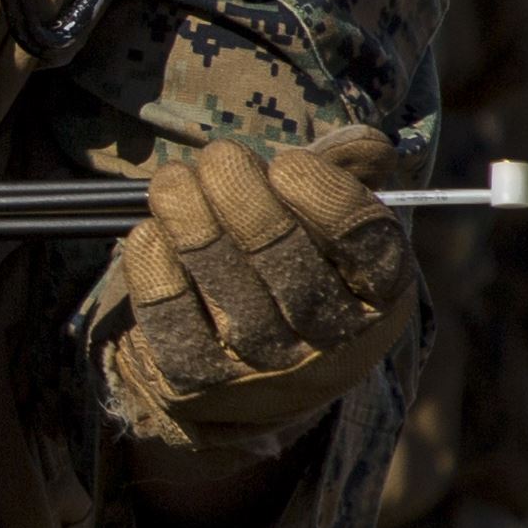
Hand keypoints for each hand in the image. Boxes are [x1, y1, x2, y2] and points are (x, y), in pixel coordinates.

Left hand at [99, 124, 414, 461]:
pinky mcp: (199, 382)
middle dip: (243, 197)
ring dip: (192, 222)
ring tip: (173, 182)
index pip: (365, 244)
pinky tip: (150, 232)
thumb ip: (343, 174)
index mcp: (377, 296)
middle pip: (289, 264)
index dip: (325, 196)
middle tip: (218, 158)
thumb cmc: (288, 267)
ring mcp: (263, 370)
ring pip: (229, 291)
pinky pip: (172, 317)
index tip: (286, 163)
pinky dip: (154, 266)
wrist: (240, 370)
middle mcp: (329, 343)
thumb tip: (369, 145)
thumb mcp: (325, 224)